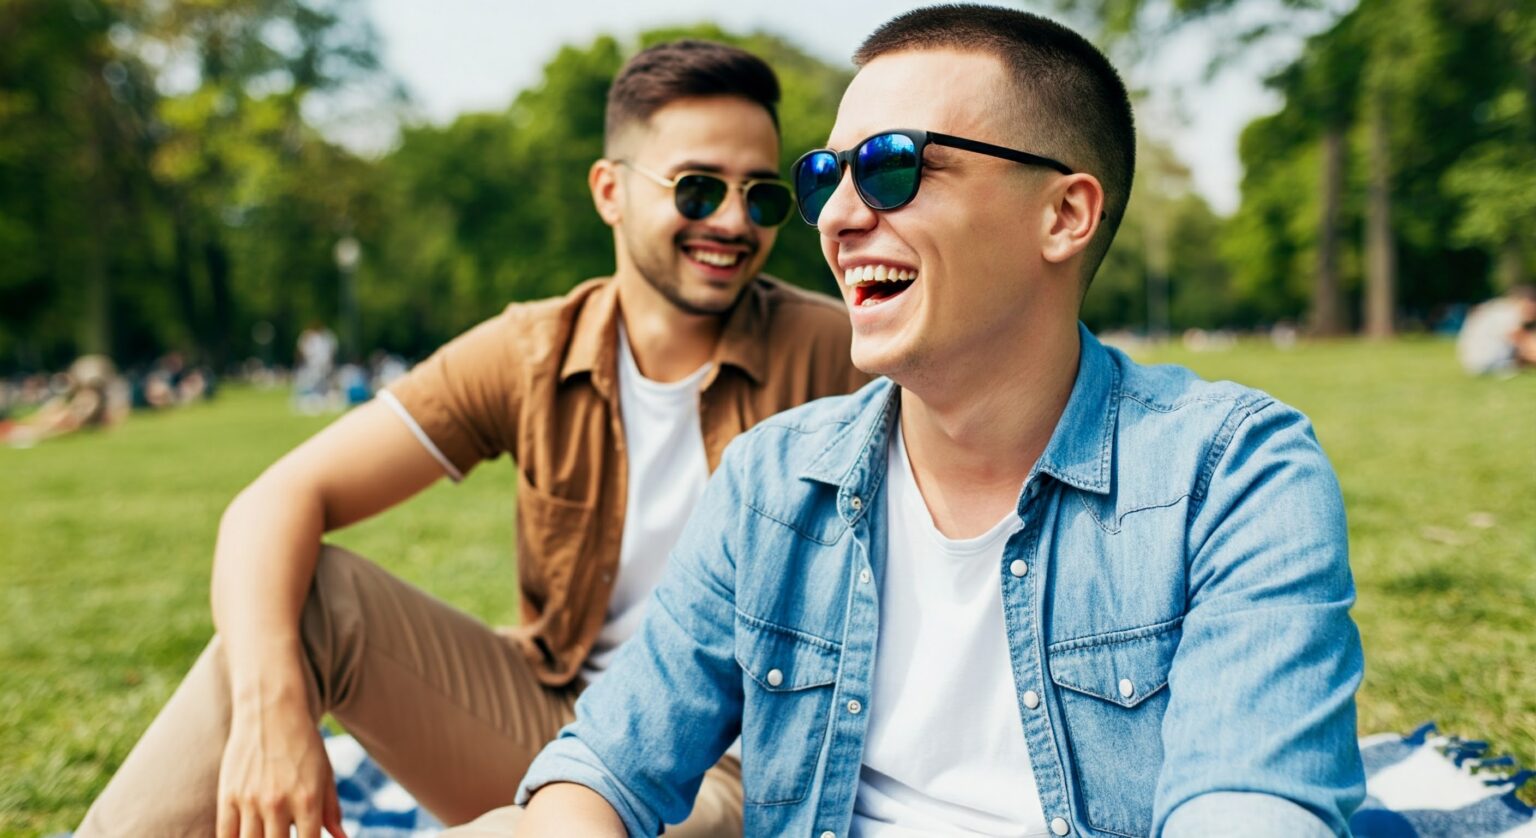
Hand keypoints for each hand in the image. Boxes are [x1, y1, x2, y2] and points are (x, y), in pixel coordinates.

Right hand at [217, 701, 346, 837]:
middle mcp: (278, 803)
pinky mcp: (228, 795)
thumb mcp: (325, 774)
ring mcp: (250, 800)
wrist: (271, 711)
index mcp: (308, 799)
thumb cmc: (303, 744)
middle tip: (284, 836)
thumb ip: (331, 811)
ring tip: (268, 834)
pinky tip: (245, 837)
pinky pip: (225, 834)